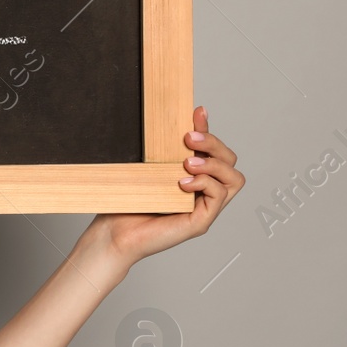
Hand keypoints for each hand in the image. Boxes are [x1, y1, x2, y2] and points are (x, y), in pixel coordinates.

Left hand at [84, 105, 243, 267]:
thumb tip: (174, 120)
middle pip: (230, 161)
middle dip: (214, 144)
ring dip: (214, 165)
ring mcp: (205, 208)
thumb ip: (164, 149)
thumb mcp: (147, 169)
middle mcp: (204, 192)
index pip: (213, 150)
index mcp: (193, 177)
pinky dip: (205, 184)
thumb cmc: (127, 202)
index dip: (208, 130)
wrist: (112, 233)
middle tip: (188, 139)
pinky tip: (183, 183)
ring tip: (187, 163)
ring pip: (233, 179)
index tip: (196, 113)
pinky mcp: (200, 222)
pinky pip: (219, 196)